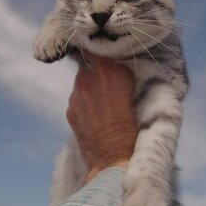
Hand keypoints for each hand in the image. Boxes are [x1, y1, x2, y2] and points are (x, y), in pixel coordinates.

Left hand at [66, 53, 137, 182]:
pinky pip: (78, 100)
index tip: (104, 50)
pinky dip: (86, 104)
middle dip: (97, 70)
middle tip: (110, 81)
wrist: (114, 159)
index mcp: (106, 69)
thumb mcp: (135, 91)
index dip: (98, 47)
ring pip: (82, 83)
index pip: (94, 46)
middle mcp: (86, 78)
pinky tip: (97, 116)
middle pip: (88, 64)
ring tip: (106, 104)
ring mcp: (75, 95)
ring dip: (91, 88)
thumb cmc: (133, 125)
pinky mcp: (70, 110)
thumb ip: (121, 72)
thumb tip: (115, 64)